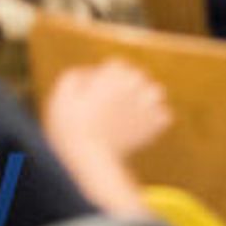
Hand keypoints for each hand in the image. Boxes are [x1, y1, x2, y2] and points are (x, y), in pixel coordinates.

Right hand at [42, 60, 171, 160]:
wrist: (89, 160)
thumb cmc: (71, 129)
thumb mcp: (61, 96)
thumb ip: (75, 76)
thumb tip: (88, 74)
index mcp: (113, 75)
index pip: (117, 65)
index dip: (105, 77)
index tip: (96, 93)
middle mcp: (133, 85)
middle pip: (138, 76)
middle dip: (128, 86)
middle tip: (112, 105)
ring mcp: (146, 106)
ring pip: (156, 92)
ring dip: (146, 99)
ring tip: (131, 114)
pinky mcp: (153, 127)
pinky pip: (164, 116)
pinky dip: (155, 120)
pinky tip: (140, 129)